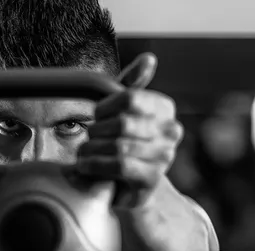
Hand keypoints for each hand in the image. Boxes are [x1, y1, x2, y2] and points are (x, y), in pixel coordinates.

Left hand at [76, 53, 183, 208]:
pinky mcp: (152, 180)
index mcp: (165, 109)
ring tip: (83, 154)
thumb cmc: (122, 144)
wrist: (128, 188)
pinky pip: (120, 166)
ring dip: (92, 150)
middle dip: (97, 132)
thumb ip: (131, 85)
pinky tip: (86, 166)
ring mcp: (164, 157)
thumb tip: (149, 58)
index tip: (96, 116)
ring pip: (119, 146)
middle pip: (123, 123)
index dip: (105, 107)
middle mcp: (171, 132)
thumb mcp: (123, 112)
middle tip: (89, 139)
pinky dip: (96, 165)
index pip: (130, 98)